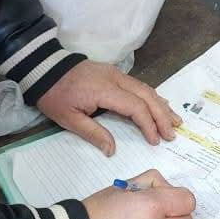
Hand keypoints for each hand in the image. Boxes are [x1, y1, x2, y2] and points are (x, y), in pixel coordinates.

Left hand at [37, 61, 179, 154]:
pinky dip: (152, 97)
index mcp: (106, 91)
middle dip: (162, 115)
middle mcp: (116, 79)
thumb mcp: (68, 118)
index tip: (155, 141)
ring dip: (161, 105)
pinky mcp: (114, 73)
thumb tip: (112, 150)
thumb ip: (93, 133)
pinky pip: (139, 85)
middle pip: (147, 96)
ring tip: (175, 120)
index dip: (148, 124)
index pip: (135, 107)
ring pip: (146, 88)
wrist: (45, 68)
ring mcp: (116, 74)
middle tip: (173, 133)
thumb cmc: (55, 95)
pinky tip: (159, 105)